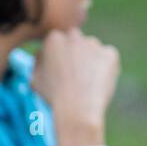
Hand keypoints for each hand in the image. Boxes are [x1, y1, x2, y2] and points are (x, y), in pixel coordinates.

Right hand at [32, 28, 120, 145]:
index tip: (64, 72)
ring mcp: (94, 44)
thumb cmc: (54, 97)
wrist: (77, 109)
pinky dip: (107, 69)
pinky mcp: (110, 54)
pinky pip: (109, 59)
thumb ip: (39, 62)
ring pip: (93, 51)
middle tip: (77, 77)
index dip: (61, 58)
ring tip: (88, 84)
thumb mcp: (35, 79)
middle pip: (77, 43)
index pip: (59, 43)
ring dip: (92, 61)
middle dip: (77, 56)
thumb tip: (44, 55)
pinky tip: (99, 83)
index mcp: (53, 39)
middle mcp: (74, 36)